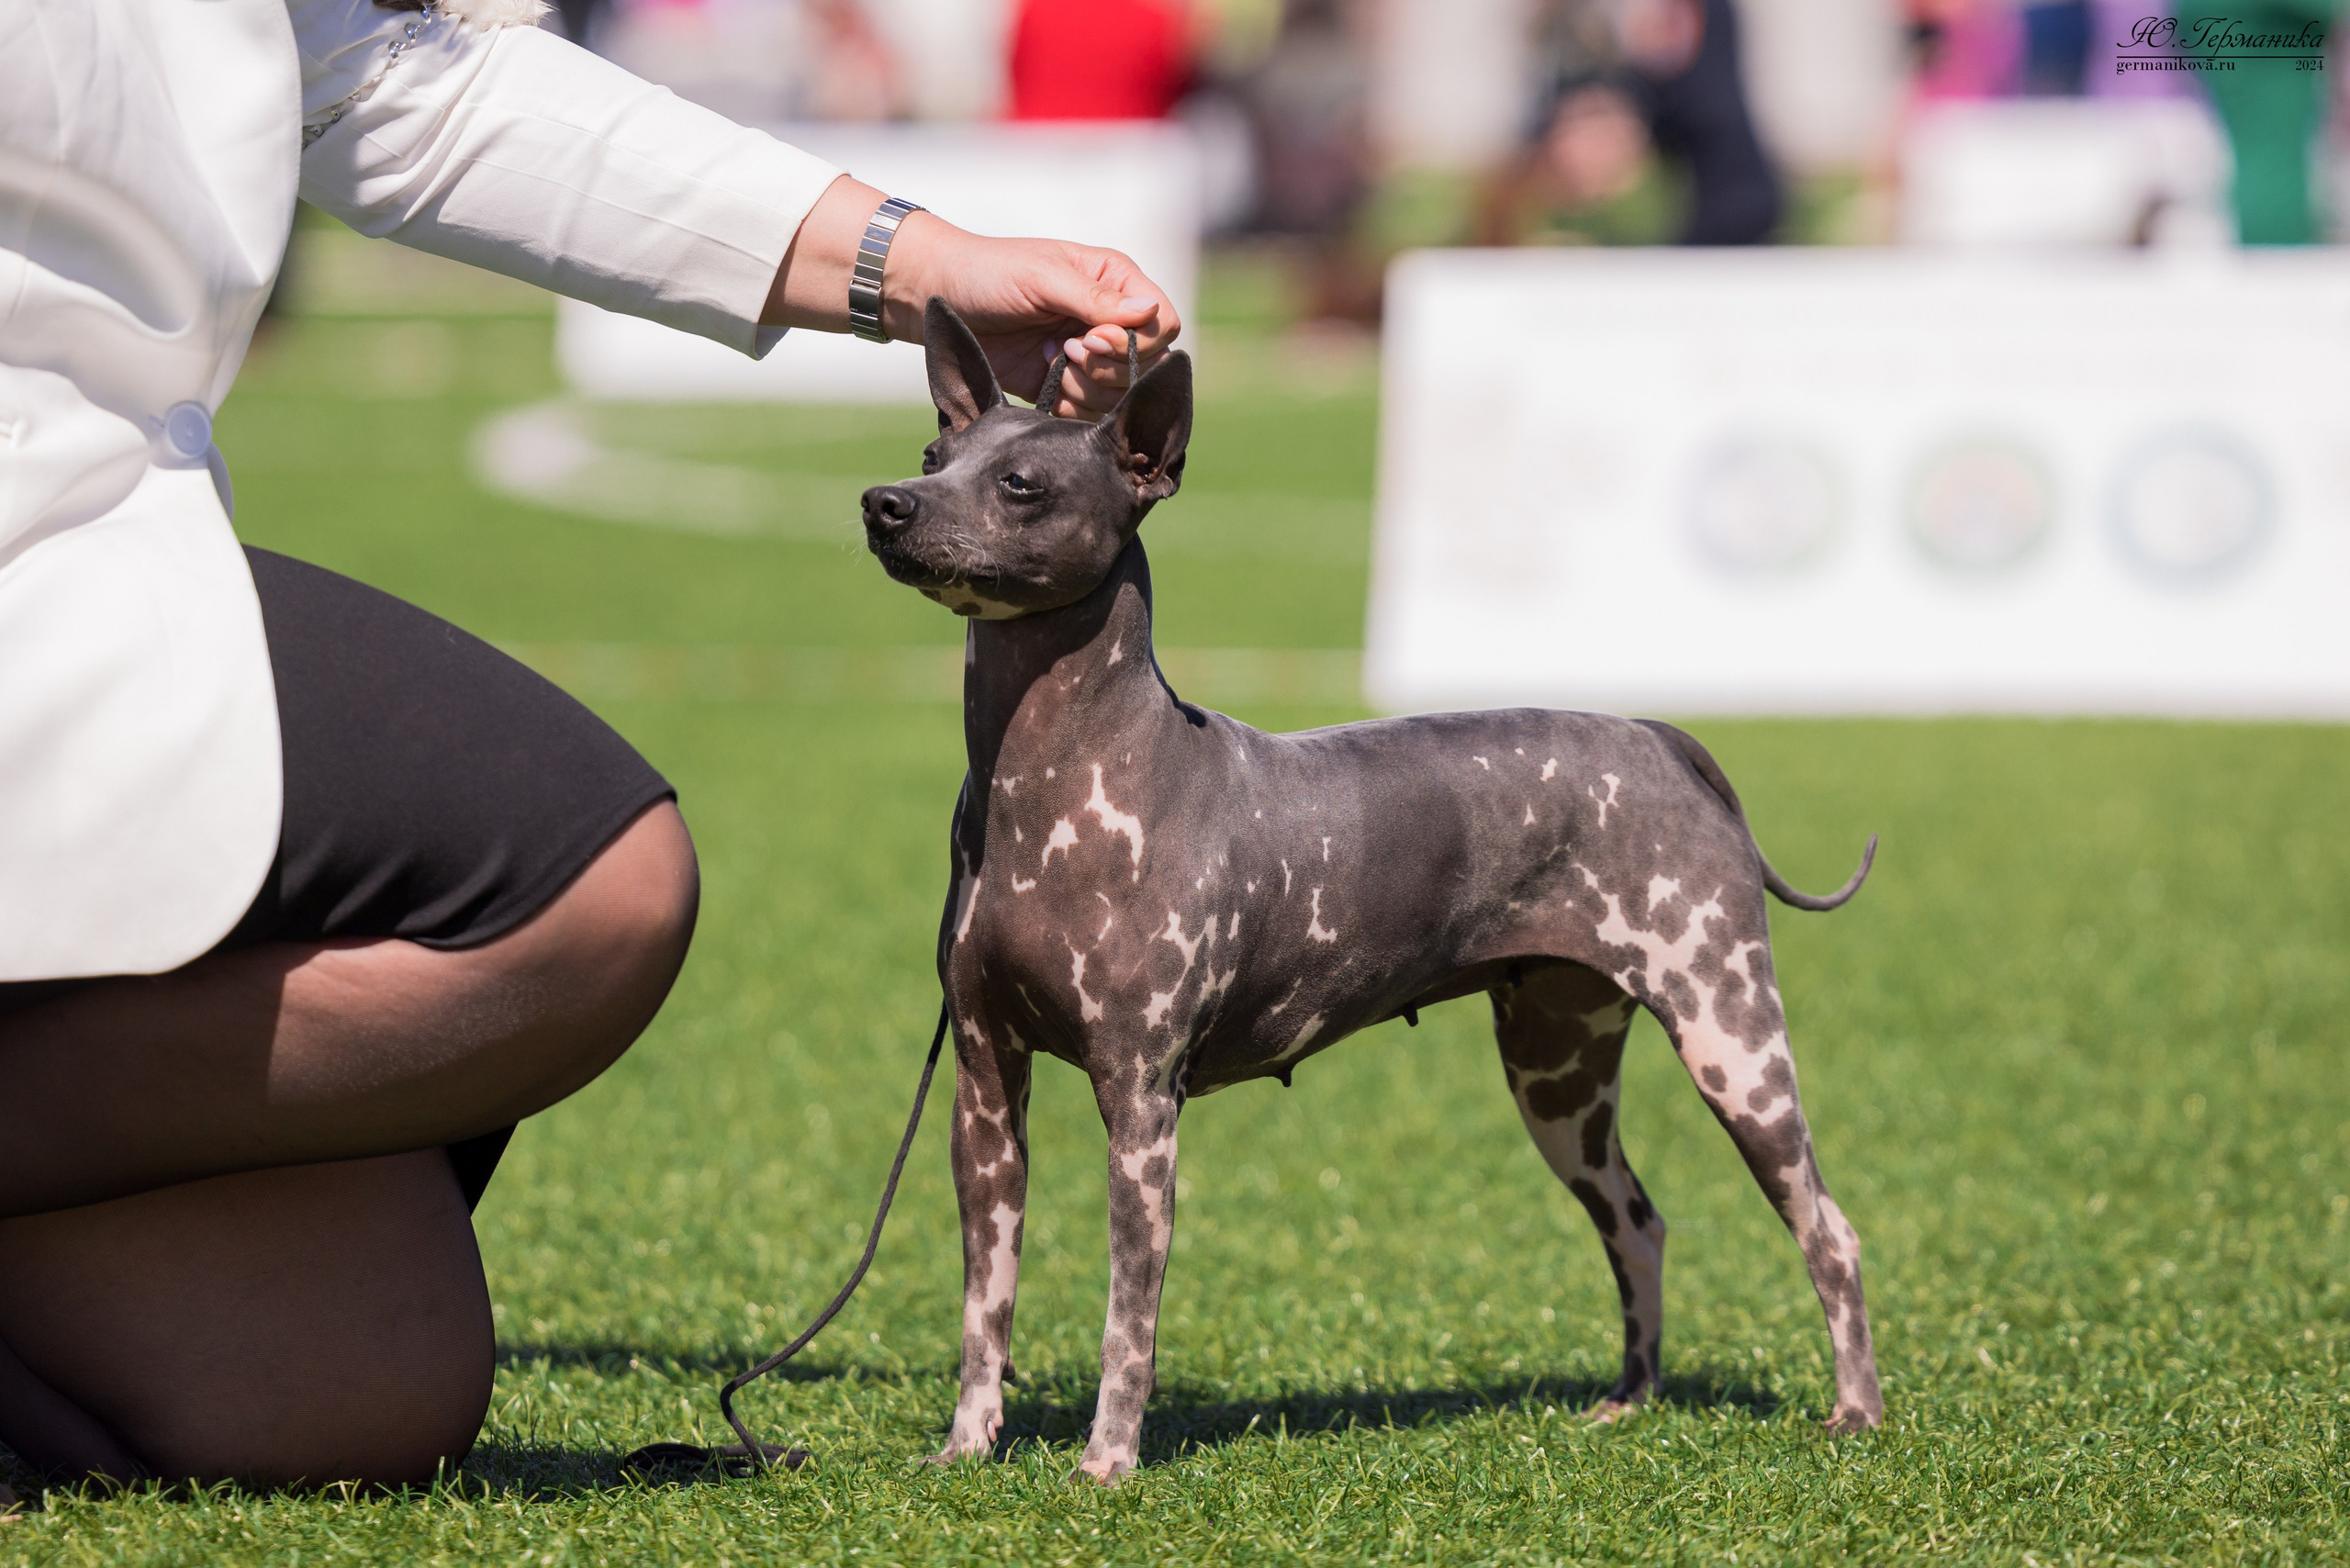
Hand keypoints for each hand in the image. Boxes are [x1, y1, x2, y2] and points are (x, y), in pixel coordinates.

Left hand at [764, 176, 1181, 419]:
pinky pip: (1091, 411)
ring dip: (1089, 389)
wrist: (937, 298)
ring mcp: (1089, 355)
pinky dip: (1072, 407)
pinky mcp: (1065, 385)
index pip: (1162, 322)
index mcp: (1115, 282)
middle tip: (1065, 351)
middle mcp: (1109, 320)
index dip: (1135, 341)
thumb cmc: (988, 273)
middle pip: (1148, 365)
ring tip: (1051, 363)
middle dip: (1108, 368)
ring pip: (1121, 393)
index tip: (1091, 338)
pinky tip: (1046, 386)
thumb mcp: (1043, 279)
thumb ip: (1095, 300)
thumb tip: (1148, 314)